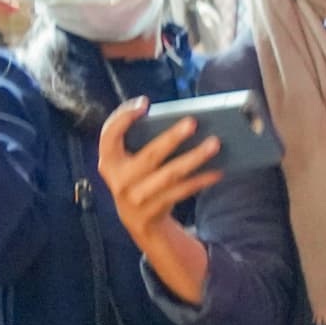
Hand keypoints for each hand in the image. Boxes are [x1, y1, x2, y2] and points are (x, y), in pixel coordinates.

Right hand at [95, 97, 220, 252]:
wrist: (136, 220)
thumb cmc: (138, 178)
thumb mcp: (129, 162)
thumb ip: (139, 142)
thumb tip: (178, 123)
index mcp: (109, 161)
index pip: (109, 135)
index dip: (123, 117)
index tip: (144, 103)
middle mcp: (119, 180)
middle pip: (149, 155)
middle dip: (171, 138)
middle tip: (192, 122)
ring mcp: (136, 198)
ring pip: (171, 174)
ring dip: (195, 158)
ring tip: (214, 143)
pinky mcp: (154, 211)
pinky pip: (182, 191)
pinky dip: (201, 180)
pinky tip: (216, 171)